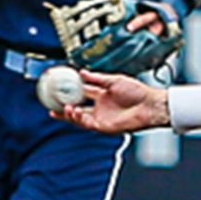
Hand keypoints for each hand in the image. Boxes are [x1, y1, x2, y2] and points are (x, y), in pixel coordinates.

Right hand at [49, 70, 169, 132]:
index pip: (81, 93)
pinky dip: (77, 118)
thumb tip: (82, 72)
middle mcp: (100, 107)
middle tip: (50, 103)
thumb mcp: (114, 80)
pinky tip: (73, 111)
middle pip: (76, 107)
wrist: (150, 104)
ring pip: (78, 117)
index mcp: (102, 95)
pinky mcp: (104, 126)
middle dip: (62, 107)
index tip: (57, 87)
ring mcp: (101, 117)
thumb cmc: (138, 92)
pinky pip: (86, 123)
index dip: (69, 91)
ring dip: (68, 113)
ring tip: (62, 107)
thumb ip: (97, 78)